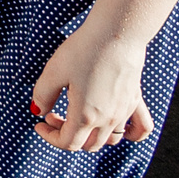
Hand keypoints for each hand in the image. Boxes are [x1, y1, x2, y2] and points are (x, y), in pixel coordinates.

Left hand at [30, 25, 154, 153]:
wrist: (116, 33)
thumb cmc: (83, 50)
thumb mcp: (54, 71)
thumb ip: (43, 95)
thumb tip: (38, 111)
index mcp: (85, 116)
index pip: (67, 143)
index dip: (49, 137)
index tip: (39, 123)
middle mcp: (108, 120)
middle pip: (87, 144)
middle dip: (66, 135)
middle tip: (53, 115)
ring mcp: (124, 111)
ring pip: (108, 140)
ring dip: (90, 136)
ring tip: (77, 116)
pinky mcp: (135, 100)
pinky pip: (140, 129)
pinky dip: (130, 135)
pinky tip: (119, 129)